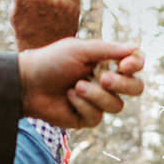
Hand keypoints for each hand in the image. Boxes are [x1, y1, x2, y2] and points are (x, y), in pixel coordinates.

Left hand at [18, 39, 143, 127]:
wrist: (27, 83)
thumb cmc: (51, 61)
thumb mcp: (79, 50)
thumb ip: (108, 50)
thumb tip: (136, 45)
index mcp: (108, 62)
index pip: (135, 65)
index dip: (136, 65)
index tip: (124, 65)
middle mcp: (107, 83)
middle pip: (136, 88)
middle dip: (122, 84)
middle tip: (103, 79)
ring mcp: (99, 102)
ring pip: (117, 106)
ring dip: (95, 95)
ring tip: (75, 87)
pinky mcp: (87, 118)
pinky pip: (97, 117)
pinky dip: (82, 105)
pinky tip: (68, 97)